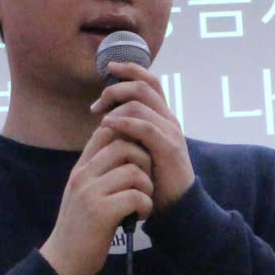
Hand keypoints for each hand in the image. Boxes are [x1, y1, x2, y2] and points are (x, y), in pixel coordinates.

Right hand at [39, 124, 152, 274]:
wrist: (63, 261)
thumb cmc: (80, 228)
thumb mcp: (82, 194)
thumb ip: (97, 173)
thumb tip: (121, 150)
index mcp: (80, 169)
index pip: (105, 132)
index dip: (128, 138)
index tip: (137, 159)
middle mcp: (82, 176)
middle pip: (123, 145)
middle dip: (143, 160)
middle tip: (144, 182)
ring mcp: (90, 193)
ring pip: (133, 171)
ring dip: (147, 187)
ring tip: (143, 202)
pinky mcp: (101, 213)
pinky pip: (136, 196)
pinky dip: (146, 206)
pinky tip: (140, 216)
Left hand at [88, 61, 194, 212]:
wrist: (177, 206)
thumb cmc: (154, 179)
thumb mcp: (139, 149)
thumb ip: (129, 132)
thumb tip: (105, 117)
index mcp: (163, 117)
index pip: (150, 81)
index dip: (130, 69)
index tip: (108, 68)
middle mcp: (169, 119)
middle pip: (144, 85)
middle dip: (116, 88)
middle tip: (97, 105)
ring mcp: (171, 132)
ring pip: (142, 102)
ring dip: (116, 106)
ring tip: (100, 118)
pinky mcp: (169, 148)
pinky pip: (145, 126)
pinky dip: (124, 122)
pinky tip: (107, 125)